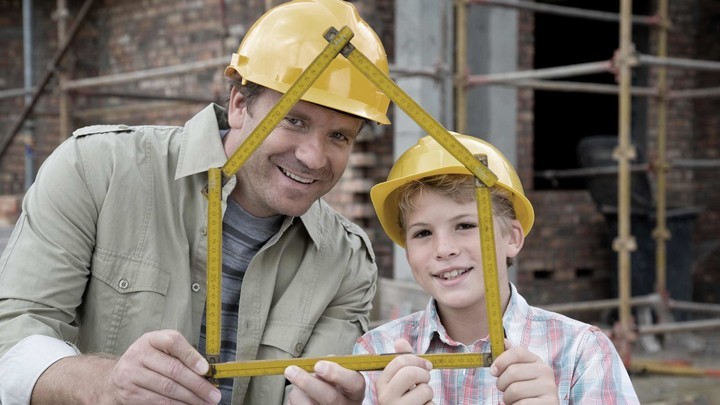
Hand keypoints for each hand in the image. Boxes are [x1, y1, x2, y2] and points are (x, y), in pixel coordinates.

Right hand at [98, 330, 220, 403]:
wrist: (116, 378)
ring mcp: (131, 375)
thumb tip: (207, 372)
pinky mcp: (130, 394)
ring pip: (168, 388)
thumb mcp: (161, 351)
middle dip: (198, 384)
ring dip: (190, 398)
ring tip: (205, 403)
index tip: (206, 370)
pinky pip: (158, 402)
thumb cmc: (149, 362)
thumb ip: (181, 356)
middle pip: (173, 369)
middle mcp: (138, 354)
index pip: (172, 342)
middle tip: (214, 395)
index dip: (191, 355)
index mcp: (150, 339)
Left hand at [285, 359, 365, 404]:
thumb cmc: (334, 386)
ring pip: (308, 403)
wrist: (327, 403)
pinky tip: (300, 396)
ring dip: (298, 389)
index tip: (318, 364)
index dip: (337, 373)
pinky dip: (294, 398)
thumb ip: (332, 367)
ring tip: (300, 383)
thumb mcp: (339, 376)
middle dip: (308, 383)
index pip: (355, 382)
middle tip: (290, 370)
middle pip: (330, 398)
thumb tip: (319, 362)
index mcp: (355, 392)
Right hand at [375, 339, 433, 404]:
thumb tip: (400, 341)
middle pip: (411, 373)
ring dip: (429, 394)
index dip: (417, 359)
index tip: (425, 365)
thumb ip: (402, 361)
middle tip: (425, 381)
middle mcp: (385, 397)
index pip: (399, 361)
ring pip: (425, 390)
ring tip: (422, 399)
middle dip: (424, 374)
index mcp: (381, 384)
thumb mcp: (400, 380)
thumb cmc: (404, 399)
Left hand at [490, 340, 558, 404]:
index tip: (493, 371)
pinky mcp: (549, 403)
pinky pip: (521, 404)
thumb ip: (512, 358)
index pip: (517, 352)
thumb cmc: (526, 389)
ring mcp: (549, 388)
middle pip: (512, 372)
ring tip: (512, 399)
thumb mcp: (521, 371)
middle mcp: (546, 371)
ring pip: (514, 390)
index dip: (501, 360)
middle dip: (501, 383)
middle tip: (503, 389)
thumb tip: (503, 341)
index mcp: (537, 361)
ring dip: (507, 398)